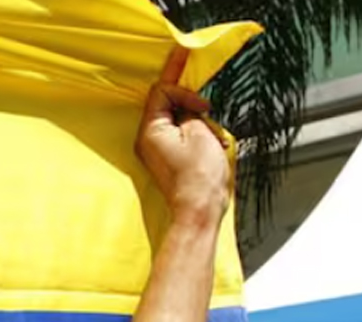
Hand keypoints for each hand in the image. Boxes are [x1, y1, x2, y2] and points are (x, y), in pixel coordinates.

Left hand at [135, 48, 230, 228]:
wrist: (199, 211)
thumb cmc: (199, 178)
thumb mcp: (199, 132)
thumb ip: (191, 111)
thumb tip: (189, 106)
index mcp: (150, 130)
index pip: (161, 91)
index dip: (184, 90)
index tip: (204, 103)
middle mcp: (148, 139)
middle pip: (164, 103)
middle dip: (188, 97)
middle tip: (194, 70)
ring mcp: (157, 150)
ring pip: (175, 118)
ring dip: (197, 118)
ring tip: (213, 135)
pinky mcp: (168, 158)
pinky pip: (180, 134)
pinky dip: (197, 132)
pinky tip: (212, 142)